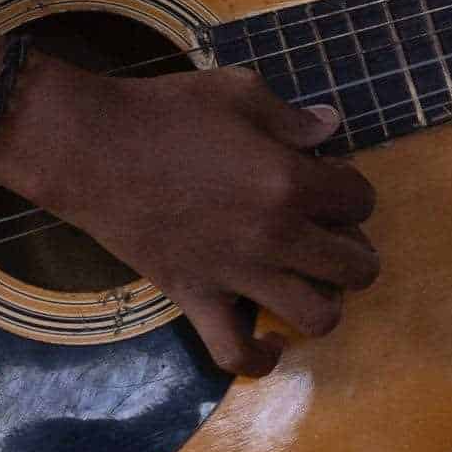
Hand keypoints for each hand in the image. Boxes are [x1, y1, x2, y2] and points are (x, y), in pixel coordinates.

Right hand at [0, 62, 379, 374]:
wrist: (91, 148)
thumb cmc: (166, 112)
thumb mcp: (239, 92)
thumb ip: (291, 117)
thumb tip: (329, 128)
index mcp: (290, 182)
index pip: (360, 200)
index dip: (351, 188)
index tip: (327, 180)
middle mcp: (275, 237)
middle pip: (355, 267)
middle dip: (353, 248)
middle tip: (328, 232)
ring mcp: (236, 275)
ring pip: (317, 317)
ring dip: (325, 302)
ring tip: (309, 281)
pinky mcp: (195, 298)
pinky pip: (235, 352)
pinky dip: (260, 359)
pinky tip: (269, 343)